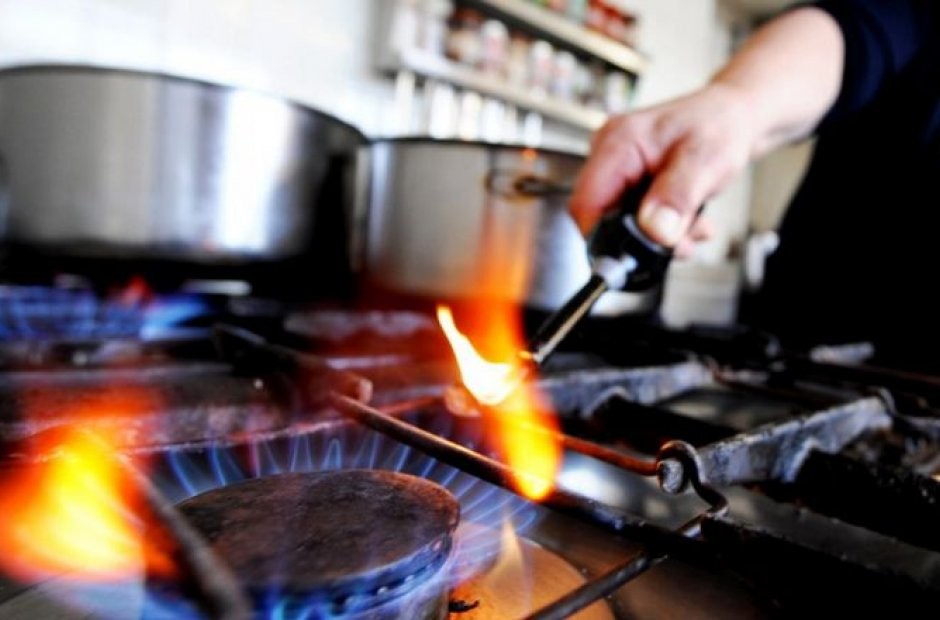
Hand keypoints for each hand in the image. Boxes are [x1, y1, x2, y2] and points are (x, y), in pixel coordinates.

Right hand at [570, 84, 756, 255]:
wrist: (733, 115)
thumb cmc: (720, 124)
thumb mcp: (705, 160)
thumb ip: (677, 196)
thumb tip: (654, 231)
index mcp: (618, 143)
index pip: (586, 204)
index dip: (606, 236)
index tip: (639, 253)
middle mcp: (610, 155)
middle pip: (602, 218)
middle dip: (643, 239)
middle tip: (682, 241)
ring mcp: (619, 169)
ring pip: (620, 224)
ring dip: (659, 236)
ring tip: (693, 226)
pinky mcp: (630, 181)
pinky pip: (634, 218)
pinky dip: (662, 228)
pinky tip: (688, 220)